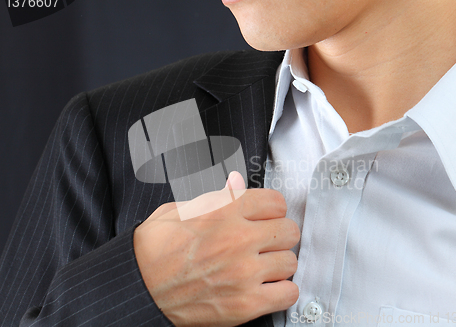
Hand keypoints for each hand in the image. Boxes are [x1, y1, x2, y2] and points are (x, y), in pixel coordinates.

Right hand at [133, 171, 299, 326]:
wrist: (136, 288)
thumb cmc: (152, 249)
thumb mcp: (180, 210)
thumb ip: (217, 197)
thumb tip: (236, 181)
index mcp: (223, 211)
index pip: (276, 201)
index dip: (272, 209)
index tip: (267, 216)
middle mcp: (238, 239)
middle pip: (289, 230)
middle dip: (278, 234)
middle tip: (265, 241)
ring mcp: (244, 273)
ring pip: (290, 262)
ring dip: (278, 263)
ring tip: (262, 265)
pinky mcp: (245, 304)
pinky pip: (288, 293)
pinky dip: (281, 291)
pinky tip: (266, 286)